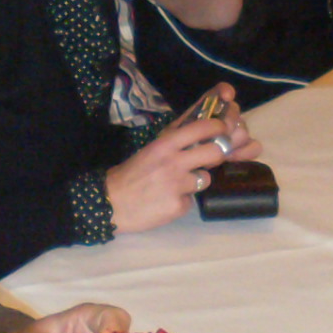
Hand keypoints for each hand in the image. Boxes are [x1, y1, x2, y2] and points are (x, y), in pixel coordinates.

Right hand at [104, 90, 264, 234]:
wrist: (111, 202)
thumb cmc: (133, 173)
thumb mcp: (153, 148)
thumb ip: (177, 139)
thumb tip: (204, 126)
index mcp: (165, 144)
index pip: (202, 127)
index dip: (218, 127)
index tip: (221, 129)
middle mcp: (174, 161)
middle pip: (215, 152)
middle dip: (217, 155)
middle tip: (209, 158)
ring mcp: (177, 185)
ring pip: (205, 178)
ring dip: (196, 181)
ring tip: (176, 184)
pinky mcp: (178, 205)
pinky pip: (191, 200)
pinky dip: (183, 200)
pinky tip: (167, 200)